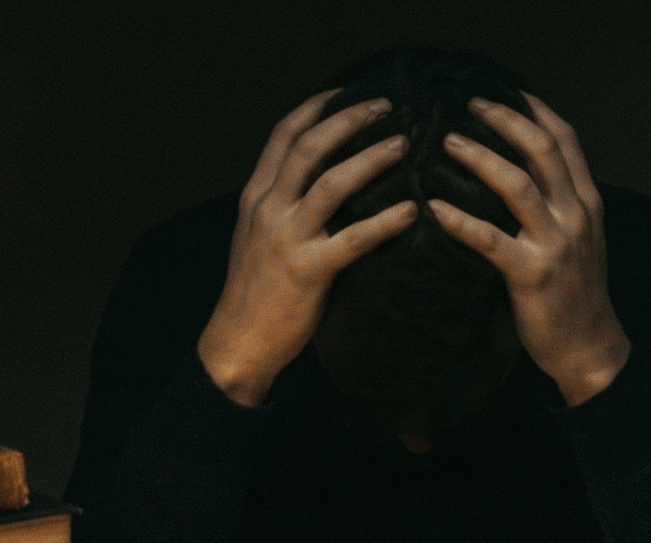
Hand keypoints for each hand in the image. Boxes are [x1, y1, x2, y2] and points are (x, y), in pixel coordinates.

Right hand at [197, 92, 418, 407]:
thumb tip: (317, 184)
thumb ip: (280, 207)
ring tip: (402, 145)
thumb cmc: (255, 293)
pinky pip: (354, 238)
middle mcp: (269, 208)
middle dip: (350, 119)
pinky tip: (412, 211)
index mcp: (256, 197)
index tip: (348, 91)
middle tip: (386, 107)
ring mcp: (287, 238)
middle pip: (310, 146)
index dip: (317, 107)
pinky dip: (386, 221)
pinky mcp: (309, 270)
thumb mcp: (256, 238)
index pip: (284, 135)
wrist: (237, 344)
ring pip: (333, 182)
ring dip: (371, 158)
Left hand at [433, 96, 630, 405]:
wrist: (590, 348)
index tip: (506, 90)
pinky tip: (435, 209)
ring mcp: (555, 244)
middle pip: (543, 149)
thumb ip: (558, 206)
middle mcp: (576, 215)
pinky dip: (460, 220)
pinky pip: (490, 239)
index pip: (566, 140)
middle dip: (505, 120)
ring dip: (480, 158)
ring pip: (518, 185)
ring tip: (447, 143)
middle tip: (468, 104)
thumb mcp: (579, 241)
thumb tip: (523, 175)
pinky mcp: (531, 275)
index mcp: (587, 203)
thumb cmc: (576, 296)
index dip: (536, 110)